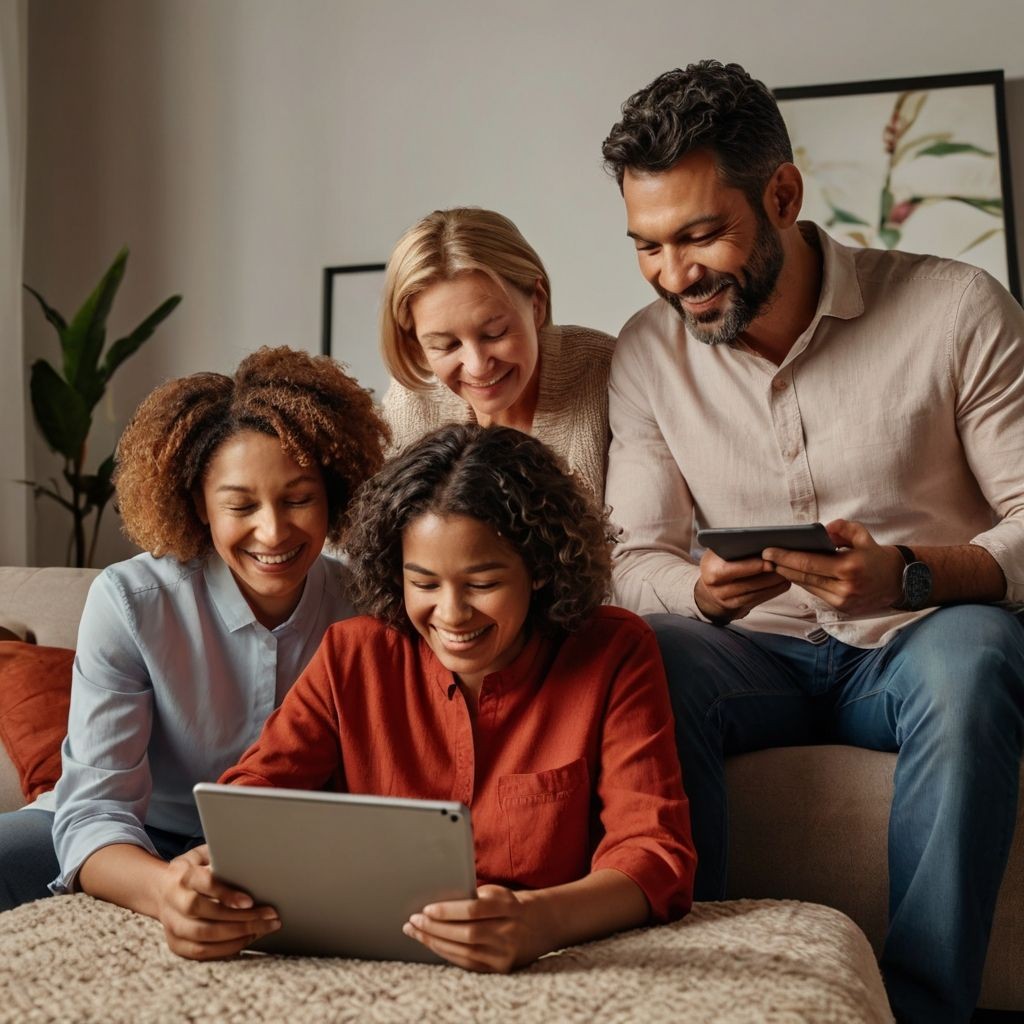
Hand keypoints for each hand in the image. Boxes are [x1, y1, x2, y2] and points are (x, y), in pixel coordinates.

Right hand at [156, 844, 280, 959]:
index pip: (205, 885)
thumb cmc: (193, 868)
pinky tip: (247, 940)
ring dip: (238, 936)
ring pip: (204, 937)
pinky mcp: (175, 943)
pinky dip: (226, 949)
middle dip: (242, 919)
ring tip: (265, 927)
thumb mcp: (203, 855)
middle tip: (270, 916)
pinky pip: (200, 953)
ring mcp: (172, 925)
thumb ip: (220, 858)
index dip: (227, 894)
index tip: (250, 901)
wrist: (160, 889)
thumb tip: (250, 861)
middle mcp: (174, 901)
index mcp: (183, 874)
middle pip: (206, 916)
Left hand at [402, 884, 544, 972]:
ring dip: (436, 943)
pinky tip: (433, 945)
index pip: (473, 910)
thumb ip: (474, 896)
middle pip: (466, 934)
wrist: (543, 924)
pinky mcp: (502, 968)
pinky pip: (470, 964)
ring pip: (465, 952)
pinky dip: (448, 955)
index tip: (426, 909)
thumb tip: (438, 902)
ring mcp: (507, 953)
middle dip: (435, 928)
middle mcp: (510, 932)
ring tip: (416, 933)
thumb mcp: (499, 893)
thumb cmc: (511, 903)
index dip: (448, 911)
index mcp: (509, 907)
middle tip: (413, 921)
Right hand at [694, 549, 791, 622]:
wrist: (709, 586)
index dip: (751, 567)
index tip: (769, 562)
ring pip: (752, 593)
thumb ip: (735, 548)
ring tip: (786, 575)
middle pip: (744, 583)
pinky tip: (782, 584)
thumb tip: (763, 543)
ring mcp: (724, 598)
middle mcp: (714, 586)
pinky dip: (770, 592)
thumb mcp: (720, 552)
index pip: (730, 569)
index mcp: (710, 567)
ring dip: (771, 585)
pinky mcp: (734, 606)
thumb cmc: (720, 562)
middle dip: (767, 577)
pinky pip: (755, 600)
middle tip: (783, 568)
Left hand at [764, 519, 904, 614]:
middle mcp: (845, 588)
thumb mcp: (861, 534)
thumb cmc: (875, 554)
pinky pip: (816, 593)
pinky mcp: (842, 609)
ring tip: (773, 564)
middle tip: (763, 558)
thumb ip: (840, 528)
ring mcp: (843, 601)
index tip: (767, 552)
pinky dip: (804, 583)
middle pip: (803, 577)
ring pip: (808, 587)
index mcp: (849, 568)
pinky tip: (792, 574)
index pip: (808, 563)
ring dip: (790, 576)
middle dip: (781, 567)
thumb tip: (820, 530)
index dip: (785, 558)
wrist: (899, 581)